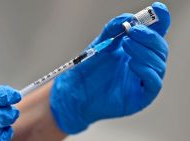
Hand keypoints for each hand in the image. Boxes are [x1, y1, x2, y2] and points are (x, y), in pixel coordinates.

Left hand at [50, 2, 170, 133]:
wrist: (76, 91)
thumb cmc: (89, 69)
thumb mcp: (101, 44)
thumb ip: (114, 29)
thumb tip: (129, 18)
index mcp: (136, 50)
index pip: (155, 34)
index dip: (160, 21)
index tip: (156, 9)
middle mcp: (143, 64)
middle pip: (160, 48)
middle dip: (149, 37)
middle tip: (133, 31)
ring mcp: (142, 80)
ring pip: (158, 64)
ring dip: (144, 51)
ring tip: (126, 44)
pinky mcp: (141, 97)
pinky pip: (153, 83)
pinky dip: (146, 71)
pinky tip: (132, 64)